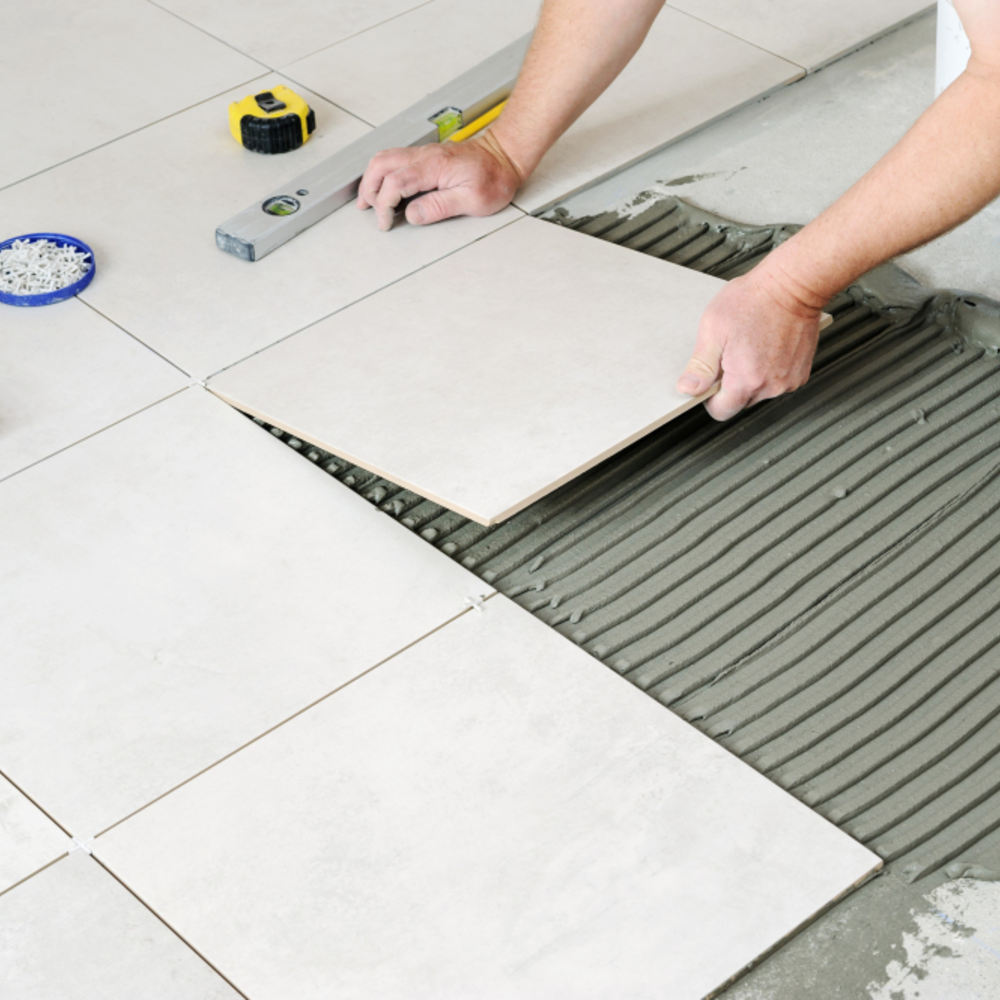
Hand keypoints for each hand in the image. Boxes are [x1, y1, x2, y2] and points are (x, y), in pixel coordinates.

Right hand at [356, 131, 522, 231]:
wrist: (505, 156)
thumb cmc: (494, 177)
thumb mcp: (473, 201)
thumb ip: (439, 207)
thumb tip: (413, 215)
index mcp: (434, 166)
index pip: (396, 182)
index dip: (385, 204)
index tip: (386, 222)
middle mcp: (425, 155)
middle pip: (382, 165)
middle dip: (370, 189)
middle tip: (370, 210)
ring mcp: (424, 153)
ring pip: (384, 158)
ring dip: (372, 179)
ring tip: (369, 200)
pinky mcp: (426, 156)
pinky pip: (395, 159)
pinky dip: (382, 173)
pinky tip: (383, 186)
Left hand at [676, 265, 823, 420]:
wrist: (793, 284)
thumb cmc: (755, 300)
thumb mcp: (714, 329)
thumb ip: (700, 366)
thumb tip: (688, 389)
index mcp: (746, 380)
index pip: (721, 411)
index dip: (710, 397)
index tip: (711, 378)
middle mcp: (771, 386)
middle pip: (740, 402)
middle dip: (731, 385)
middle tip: (731, 353)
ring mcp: (789, 380)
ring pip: (759, 392)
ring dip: (751, 377)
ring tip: (750, 346)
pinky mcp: (801, 372)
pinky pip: (776, 382)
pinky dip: (768, 370)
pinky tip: (766, 347)